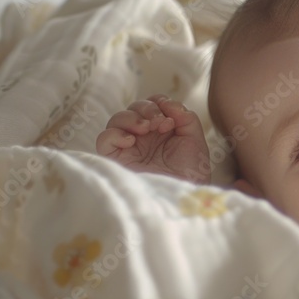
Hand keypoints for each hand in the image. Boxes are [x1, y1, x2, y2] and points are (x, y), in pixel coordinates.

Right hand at [96, 95, 210, 183]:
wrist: (182, 196)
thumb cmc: (191, 171)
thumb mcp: (194, 139)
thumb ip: (185, 117)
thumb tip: (167, 103)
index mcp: (161, 130)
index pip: (152, 104)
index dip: (159, 103)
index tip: (171, 117)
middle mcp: (143, 136)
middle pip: (133, 108)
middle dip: (147, 109)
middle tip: (160, 123)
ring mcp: (128, 147)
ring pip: (117, 119)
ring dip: (132, 118)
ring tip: (146, 128)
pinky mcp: (115, 159)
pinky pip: (105, 138)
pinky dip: (116, 134)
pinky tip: (132, 141)